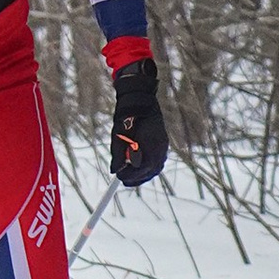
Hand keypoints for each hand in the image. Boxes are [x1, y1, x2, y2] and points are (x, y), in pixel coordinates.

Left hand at [109, 55, 168, 187]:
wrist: (140, 98)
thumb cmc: (127, 115)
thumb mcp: (118, 135)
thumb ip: (118, 155)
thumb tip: (115, 172)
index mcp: (150, 144)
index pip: (143, 167)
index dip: (131, 175)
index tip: (119, 178)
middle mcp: (160, 146)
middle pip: (151, 170)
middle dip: (137, 177)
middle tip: (123, 180)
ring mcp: (164, 144)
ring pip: (155, 167)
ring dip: (143, 173)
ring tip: (129, 175)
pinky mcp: (163, 142)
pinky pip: (157, 160)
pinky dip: (148, 166)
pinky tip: (138, 167)